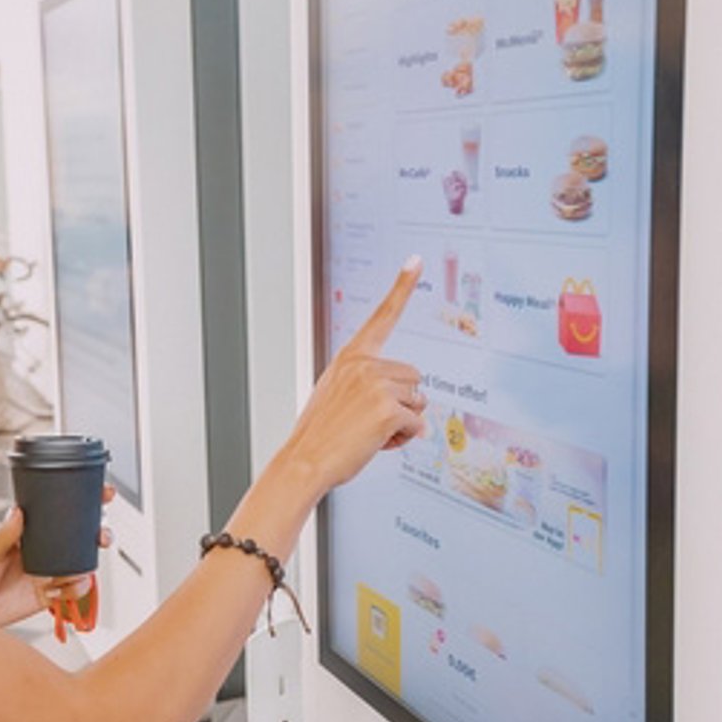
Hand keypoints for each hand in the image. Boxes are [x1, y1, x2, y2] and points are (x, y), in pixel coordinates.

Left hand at [0, 485, 115, 626]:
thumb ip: (4, 534)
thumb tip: (17, 511)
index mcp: (31, 533)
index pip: (61, 512)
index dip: (84, 502)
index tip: (102, 494)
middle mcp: (44, 550)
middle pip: (80, 537)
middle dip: (98, 533)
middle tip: (102, 535)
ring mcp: (49, 572)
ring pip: (82, 563)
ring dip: (90, 563)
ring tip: (83, 568)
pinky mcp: (49, 595)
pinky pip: (72, 590)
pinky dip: (76, 589)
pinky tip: (63, 589)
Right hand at [280, 256, 427, 491]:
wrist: (304, 461)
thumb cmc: (319, 435)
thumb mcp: (335, 395)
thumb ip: (366, 384)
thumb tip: (407, 398)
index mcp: (350, 358)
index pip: (382, 316)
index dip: (401, 287)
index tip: (415, 261)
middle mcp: (363, 364)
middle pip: (414, 376)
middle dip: (403, 402)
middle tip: (371, 422)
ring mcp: (376, 384)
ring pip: (418, 401)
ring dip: (403, 422)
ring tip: (370, 434)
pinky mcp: (388, 408)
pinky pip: (417, 424)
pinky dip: (404, 439)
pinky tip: (377, 443)